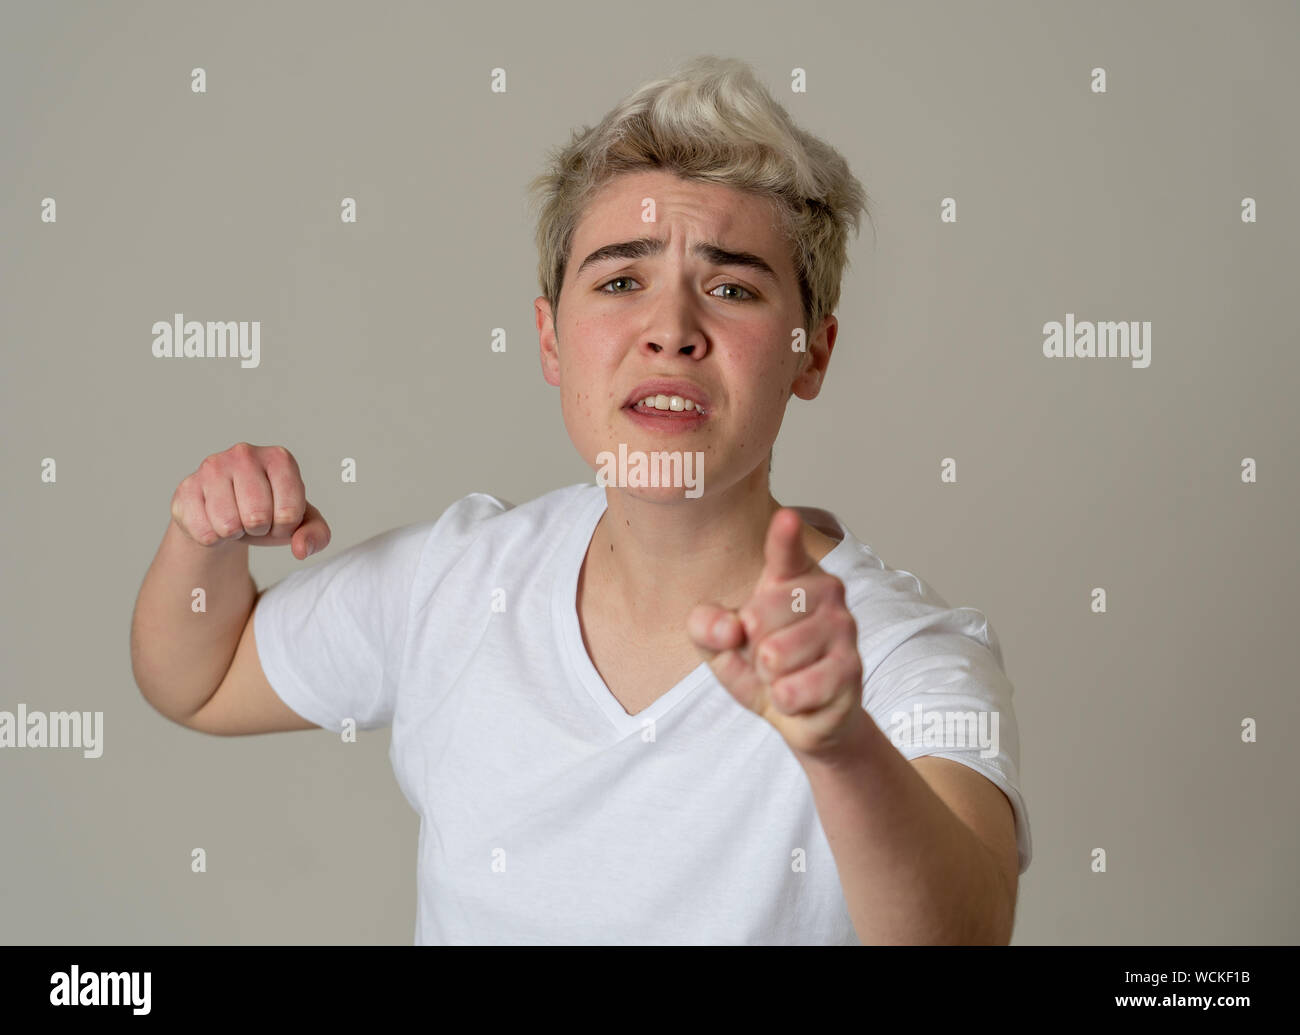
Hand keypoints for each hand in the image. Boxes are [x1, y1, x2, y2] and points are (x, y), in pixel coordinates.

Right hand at [170, 442, 330, 560]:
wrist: (226, 514)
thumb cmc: (269, 513)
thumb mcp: (302, 523)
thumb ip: (316, 535)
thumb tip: (301, 549)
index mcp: (280, 459)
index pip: (289, 513)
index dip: (285, 527)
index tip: (278, 517)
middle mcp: (245, 454)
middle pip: (257, 518)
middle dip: (259, 530)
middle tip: (254, 519)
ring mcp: (212, 467)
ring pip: (228, 525)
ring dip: (235, 533)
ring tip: (235, 518)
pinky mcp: (186, 488)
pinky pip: (204, 532)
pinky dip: (213, 537)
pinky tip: (214, 520)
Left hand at [688, 508, 868, 762]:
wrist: (805, 714)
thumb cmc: (763, 665)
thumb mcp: (719, 644)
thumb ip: (706, 626)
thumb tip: (728, 629)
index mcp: (792, 574)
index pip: (786, 553)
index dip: (784, 537)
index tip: (785, 518)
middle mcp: (826, 591)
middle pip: (757, 616)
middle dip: (749, 648)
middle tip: (767, 655)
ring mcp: (844, 628)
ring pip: (775, 656)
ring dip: (769, 678)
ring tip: (784, 674)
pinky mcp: (851, 669)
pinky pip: (793, 690)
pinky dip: (785, 701)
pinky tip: (800, 695)